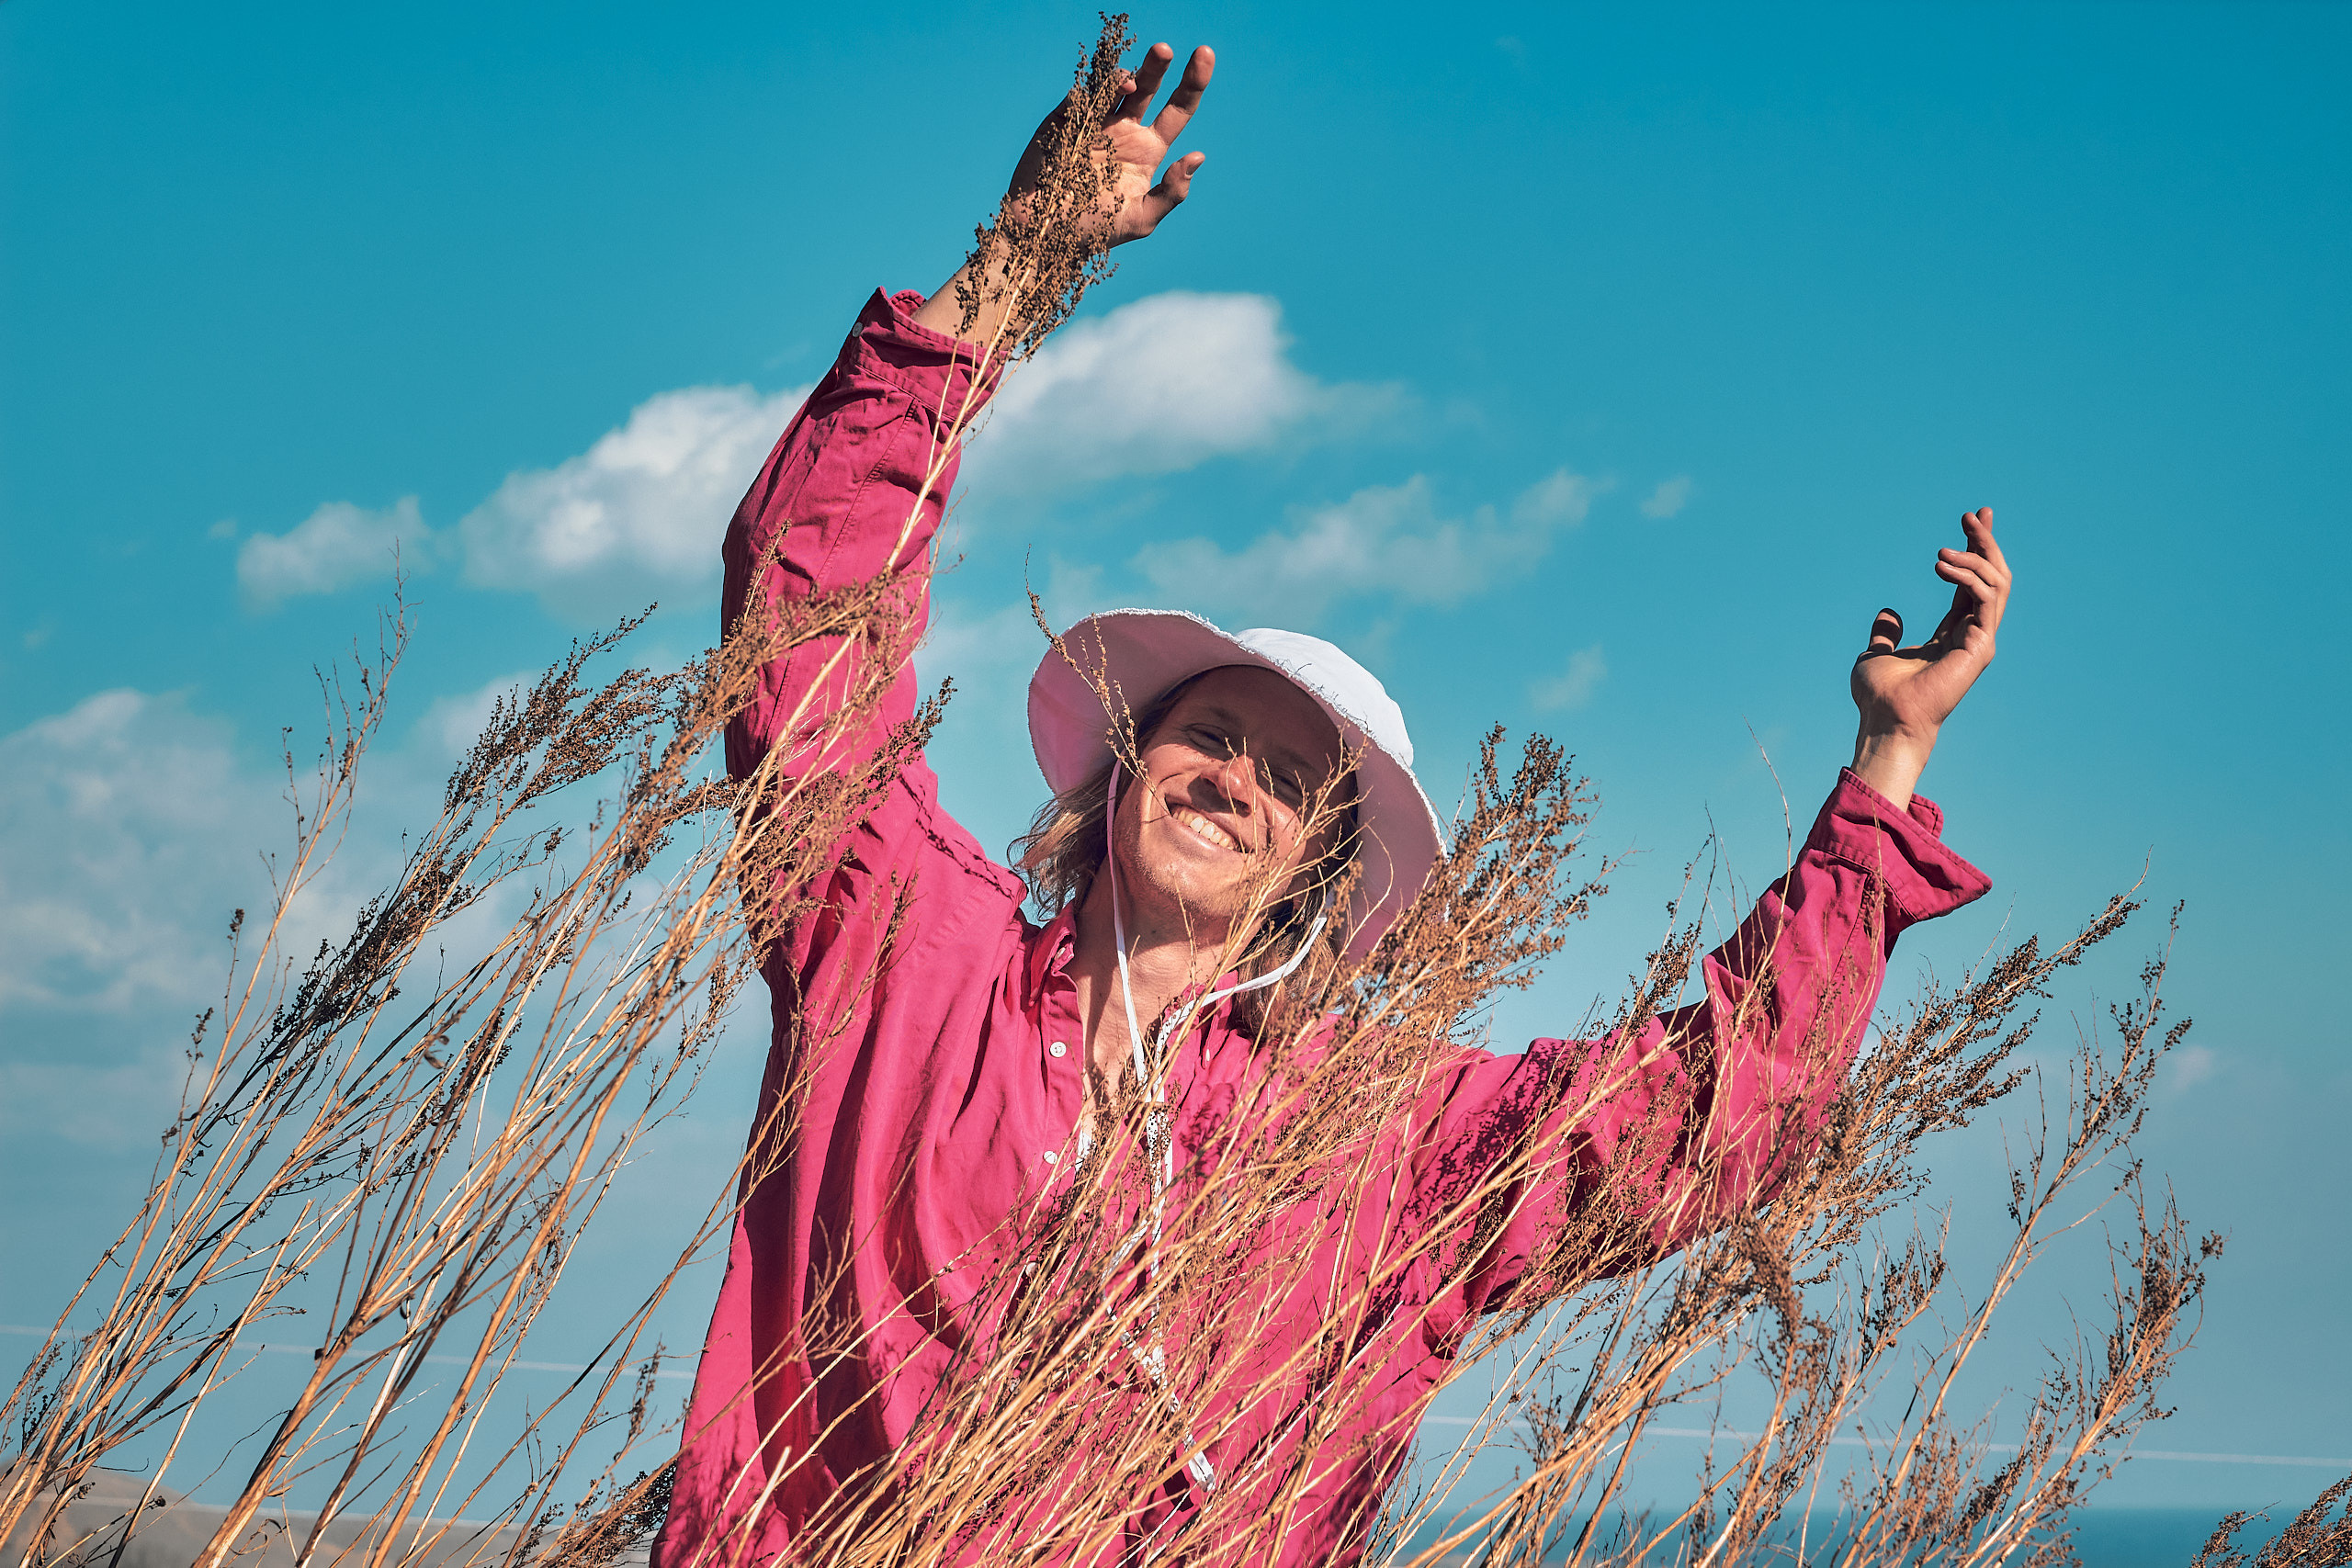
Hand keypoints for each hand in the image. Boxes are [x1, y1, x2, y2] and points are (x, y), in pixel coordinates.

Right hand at [1008, 41, 1214, 247]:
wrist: (1044, 234)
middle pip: (1148, 87)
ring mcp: (1094, 123)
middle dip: (1157, 65)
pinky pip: (1081, 97)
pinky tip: (1098, 102)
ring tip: (1131, 82)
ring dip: (1124, 74)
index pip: (1177, 110)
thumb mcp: (1140, 220)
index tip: (1205, 53)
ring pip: (1114, 84)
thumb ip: (1171, 192)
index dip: (1192, 83)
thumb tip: (1198, 157)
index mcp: (1147, 150)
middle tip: (1164, 49)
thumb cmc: (1093, 231)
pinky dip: (1091, 92)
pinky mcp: (1065, 120)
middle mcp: (1124, 131)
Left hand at [1848, 508, 2010, 810]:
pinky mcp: (1980, 646)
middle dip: (1987, 542)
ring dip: (1975, 556)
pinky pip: (1986, 598)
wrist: (1885, 720)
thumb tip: (1888, 612)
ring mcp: (1980, 640)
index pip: (1973, 585)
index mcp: (1954, 634)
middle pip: (1993, 578)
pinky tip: (1942, 566)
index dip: (1975, 550)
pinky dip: (1969, 576)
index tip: (1972, 518)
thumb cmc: (1880, 697)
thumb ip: (1886, 634)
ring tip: (1940, 551)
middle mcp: (1973, 634)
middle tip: (1973, 514)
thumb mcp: (1876, 654)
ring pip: (1997, 583)